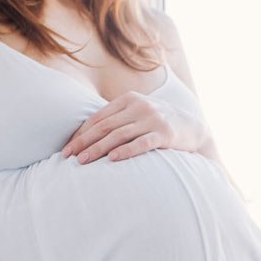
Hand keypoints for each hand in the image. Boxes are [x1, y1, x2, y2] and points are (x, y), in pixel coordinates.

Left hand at [60, 91, 206, 163]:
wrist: (194, 128)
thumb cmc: (158, 123)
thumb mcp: (138, 113)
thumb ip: (117, 118)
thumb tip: (85, 134)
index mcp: (128, 99)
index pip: (98, 118)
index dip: (81, 133)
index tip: (67, 148)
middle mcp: (139, 106)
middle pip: (105, 126)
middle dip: (84, 142)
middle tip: (68, 156)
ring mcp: (153, 119)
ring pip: (119, 135)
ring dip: (98, 149)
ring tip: (83, 161)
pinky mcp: (165, 134)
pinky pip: (142, 143)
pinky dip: (126, 151)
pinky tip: (112, 159)